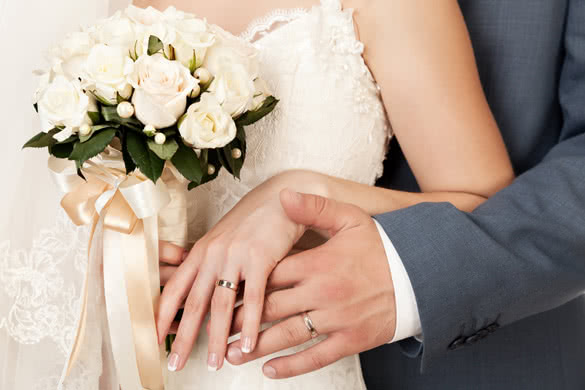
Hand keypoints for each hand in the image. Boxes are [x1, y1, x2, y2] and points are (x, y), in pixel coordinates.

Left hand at [157, 175, 319, 371]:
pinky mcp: (260, 258)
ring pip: (221, 305)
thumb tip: (198, 293)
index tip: (153, 340)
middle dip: (183, 338)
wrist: (279, 198)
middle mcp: (212, 255)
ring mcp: (234, 256)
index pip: (174, 290)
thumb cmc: (252, 222)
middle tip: (175, 364)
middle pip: (193, 303)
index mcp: (200, 252)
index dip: (161, 317)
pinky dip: (249, 323)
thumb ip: (209, 264)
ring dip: (217, 338)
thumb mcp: (223, 241)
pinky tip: (247, 343)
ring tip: (216, 363)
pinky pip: (253, 297)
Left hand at [225, 190, 396, 378]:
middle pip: (271, 308)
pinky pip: (316, 357)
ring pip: (287, 335)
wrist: (419, 274)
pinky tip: (270, 370)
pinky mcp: (350, 340)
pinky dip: (291, 366)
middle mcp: (322, 293)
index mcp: (317, 263)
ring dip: (256, 346)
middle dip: (241, 319)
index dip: (243, 284)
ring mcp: (336, 319)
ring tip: (230, 353)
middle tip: (216, 327)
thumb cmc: (380, 245)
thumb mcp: (350, 218)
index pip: (269, 275)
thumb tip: (283, 195)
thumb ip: (314, 207)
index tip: (223, 291)